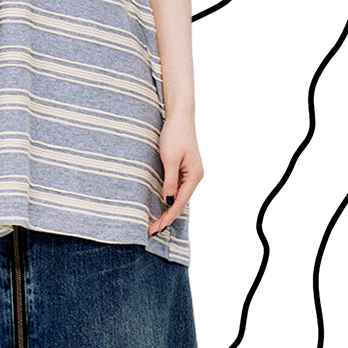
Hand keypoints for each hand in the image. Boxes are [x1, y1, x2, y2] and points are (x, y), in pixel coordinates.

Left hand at [147, 110, 203, 235]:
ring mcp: (191, 173)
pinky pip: (178, 188)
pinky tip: (162, 205)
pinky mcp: (185, 168)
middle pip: (180, 202)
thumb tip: (168, 201)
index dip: (168, 217)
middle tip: (152, 230)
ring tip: (155, 222)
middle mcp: (195, 177)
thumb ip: (170, 182)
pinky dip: (169, 198)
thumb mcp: (169, 159)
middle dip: (167, 217)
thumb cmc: (175, 135)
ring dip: (168, 209)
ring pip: (179, 197)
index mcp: (194, 176)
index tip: (157, 228)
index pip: (180, 202)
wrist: (180, 117)